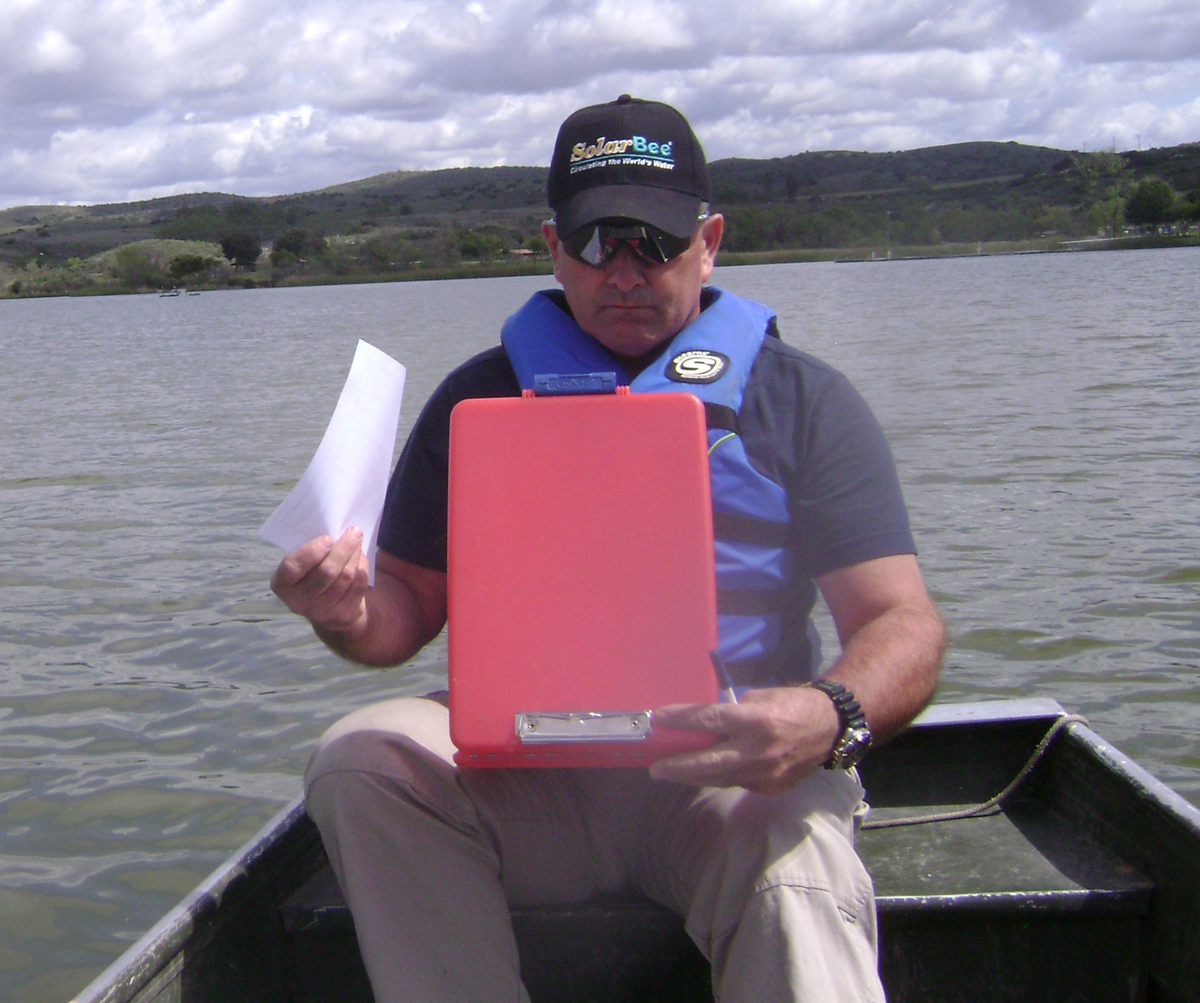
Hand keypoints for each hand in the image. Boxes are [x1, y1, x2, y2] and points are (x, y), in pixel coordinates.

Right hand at [270, 527, 369, 632]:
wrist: (328, 609)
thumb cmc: (312, 575)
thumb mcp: (303, 564)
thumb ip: (311, 550)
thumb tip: (335, 529)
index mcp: (283, 584)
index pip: (292, 567)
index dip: (310, 552)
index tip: (327, 538)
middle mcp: (299, 601)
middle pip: (326, 572)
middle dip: (343, 548)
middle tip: (354, 532)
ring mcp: (321, 611)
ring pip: (345, 577)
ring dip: (355, 555)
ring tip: (357, 541)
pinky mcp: (342, 615)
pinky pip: (358, 586)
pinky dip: (362, 568)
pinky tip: (360, 558)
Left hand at [648, 686, 841, 794]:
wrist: (830, 728)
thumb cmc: (791, 704)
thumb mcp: (760, 698)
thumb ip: (733, 713)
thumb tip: (704, 726)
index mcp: (757, 720)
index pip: (711, 720)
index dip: (682, 721)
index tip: (659, 719)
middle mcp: (760, 750)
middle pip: (710, 762)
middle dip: (679, 767)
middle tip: (656, 769)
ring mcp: (766, 773)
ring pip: (720, 778)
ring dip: (693, 776)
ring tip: (671, 773)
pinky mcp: (771, 788)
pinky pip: (737, 782)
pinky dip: (719, 777)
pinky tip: (705, 773)